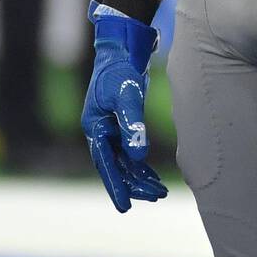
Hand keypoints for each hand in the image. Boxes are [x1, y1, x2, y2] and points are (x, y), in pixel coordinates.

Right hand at [81, 1, 167, 212]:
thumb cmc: (121, 69)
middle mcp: (99, 131)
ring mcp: (109, 128)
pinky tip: (155, 177)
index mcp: (95, 126)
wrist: (122, 48)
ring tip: (161, 192)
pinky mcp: (121, 124)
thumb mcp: (127, 95)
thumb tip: (139, 157)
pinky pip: (129, 152)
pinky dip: (141, 165)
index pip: (105, 163)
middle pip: (116, 166)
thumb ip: (133, 124)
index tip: (125, 207)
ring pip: (124, 162)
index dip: (116, 186)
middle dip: (134, 185)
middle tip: (157, 197)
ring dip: (140, 177)